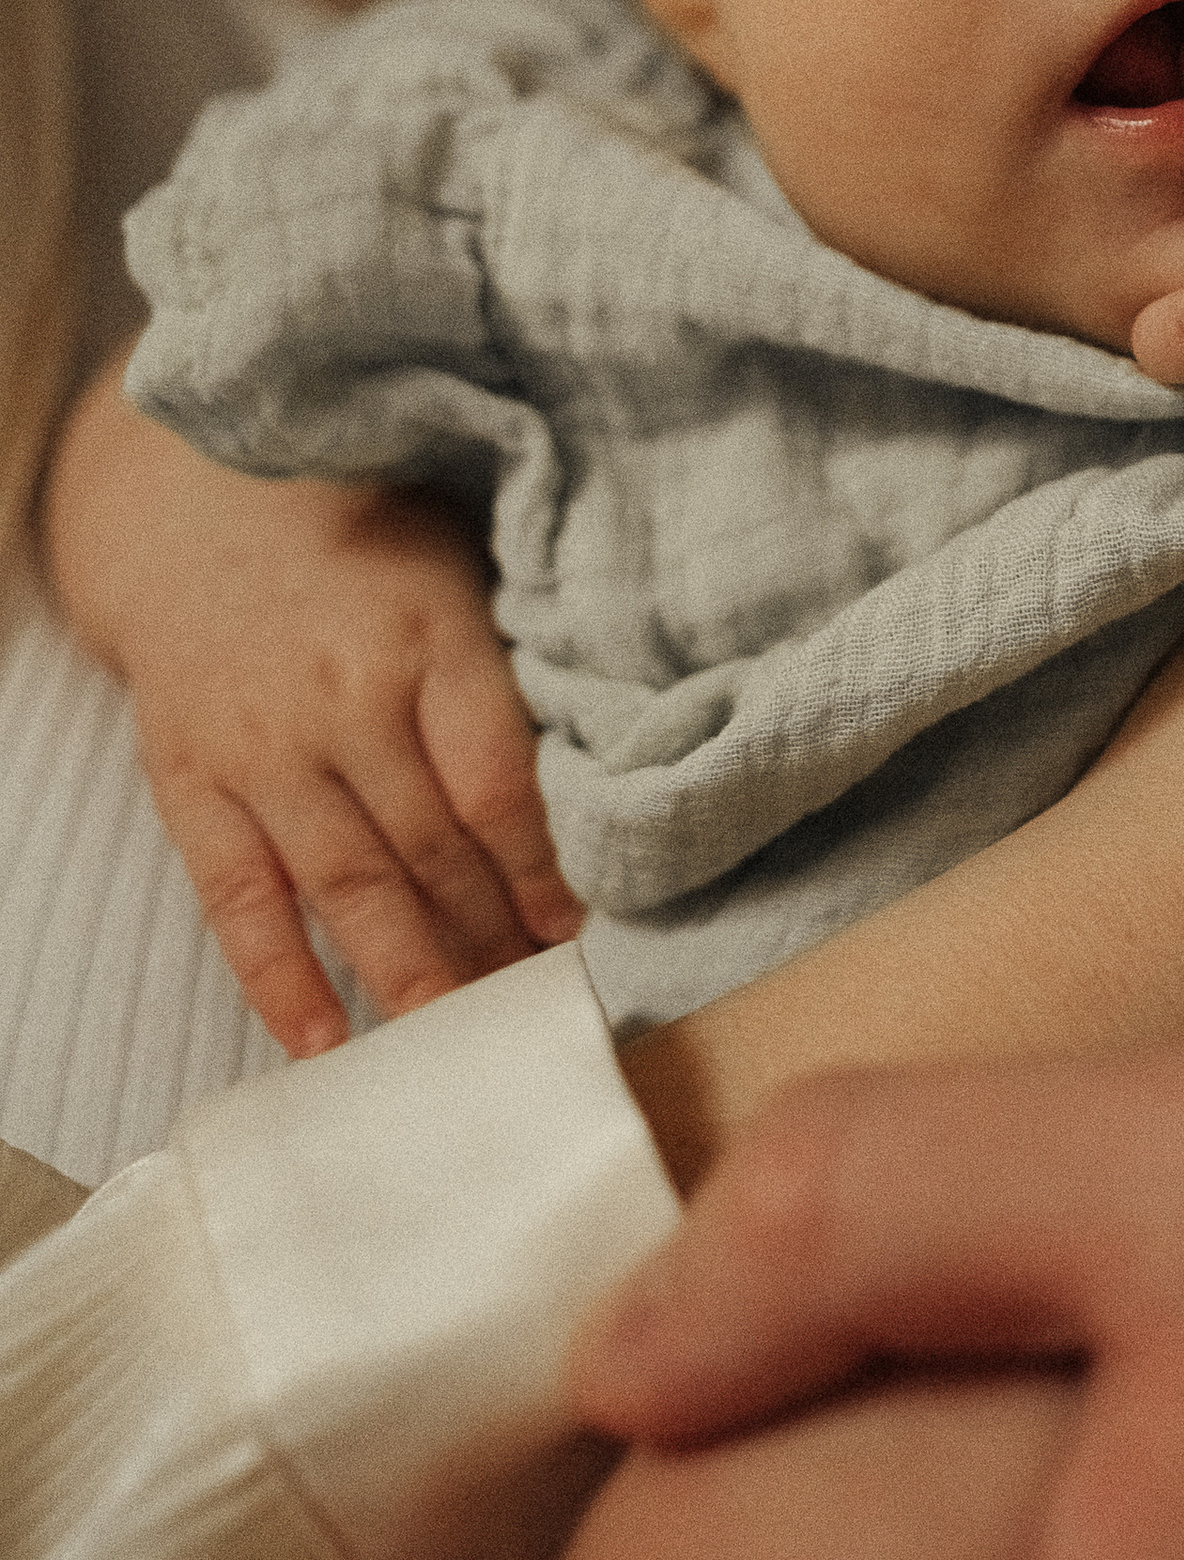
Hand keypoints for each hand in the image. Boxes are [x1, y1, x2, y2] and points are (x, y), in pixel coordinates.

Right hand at [42, 370, 576, 1052]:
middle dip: (492, 939)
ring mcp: (261, 748)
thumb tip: (617, 769)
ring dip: (410, 973)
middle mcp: (343, 700)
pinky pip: (236, 898)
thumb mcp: (463, 567)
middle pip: (432, 850)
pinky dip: (278, 978)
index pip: (497, 785)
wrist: (199, 517)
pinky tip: (323, 1043)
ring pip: (347, 886)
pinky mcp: (191, 784)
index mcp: (428, 639)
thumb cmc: (371, 551)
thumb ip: (519, 663)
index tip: (582, 934)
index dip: (544, 872)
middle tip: (536, 1005)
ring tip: (457, 1040)